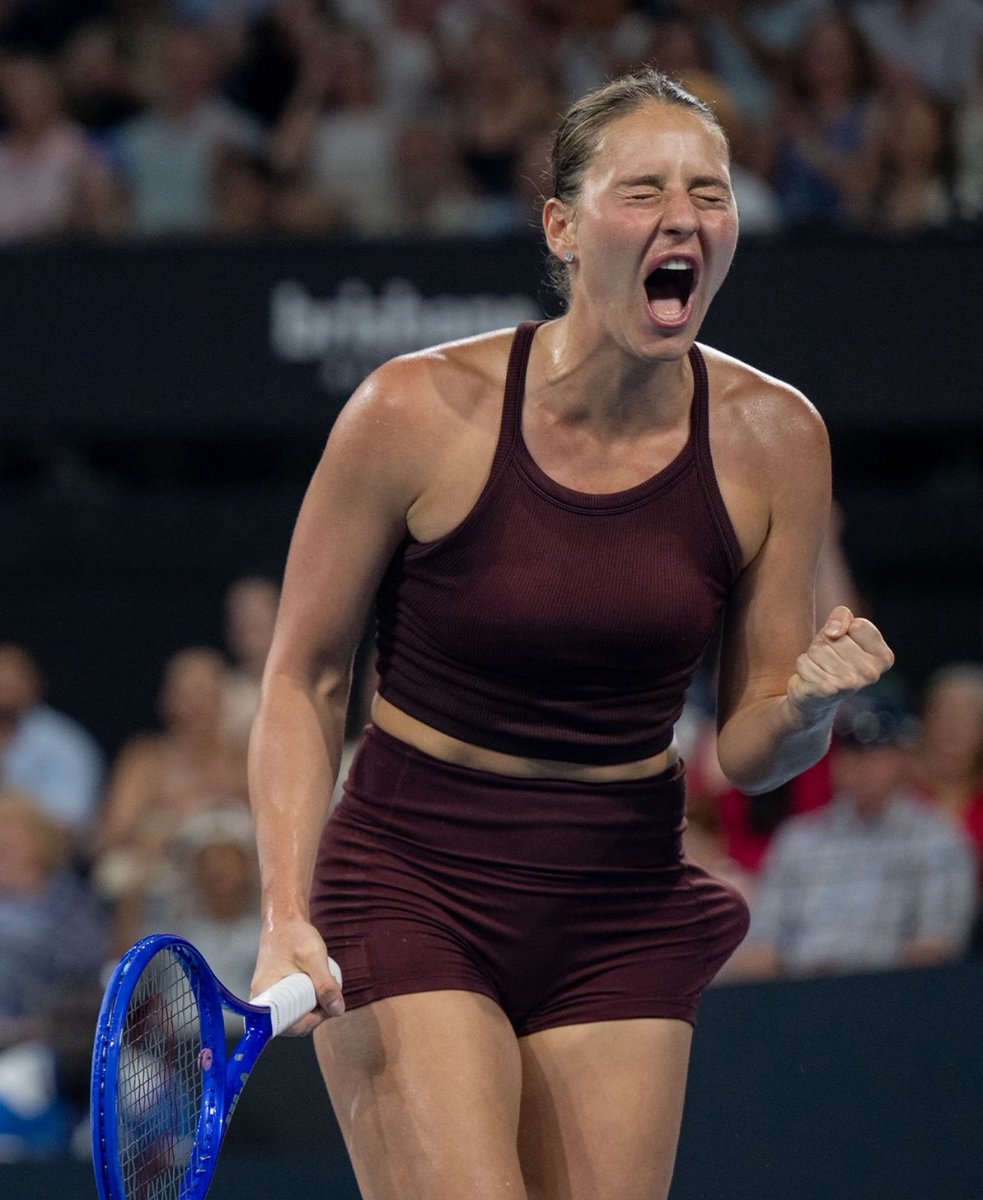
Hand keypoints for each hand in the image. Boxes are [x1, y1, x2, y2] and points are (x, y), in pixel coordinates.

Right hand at [251, 916, 344, 1034]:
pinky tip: (318, 989)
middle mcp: (263, 1001)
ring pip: (294, 1017)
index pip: (286, 1026)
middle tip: (331, 996)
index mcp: (265, 995)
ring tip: (326, 990)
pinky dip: (308, 1003)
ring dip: (313, 1009)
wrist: (284, 921)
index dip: (310, 1021)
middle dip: (315, 1015)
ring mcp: (270, 998)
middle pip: (292, 1025)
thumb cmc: (295, 935)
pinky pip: (293, 1008)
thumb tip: (338, 1011)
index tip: (325, 1007)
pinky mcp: (277, 994)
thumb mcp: (314, 957)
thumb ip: (326, 984)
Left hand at [786, 605, 894, 722]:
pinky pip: (804, 661)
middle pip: (835, 637)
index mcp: (884, 658)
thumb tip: (833, 632)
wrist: (816, 697)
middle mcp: (871, 673)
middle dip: (824, 642)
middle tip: (829, 660)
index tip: (844, 645)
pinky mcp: (827, 689)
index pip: (858, 625)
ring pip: (818, 649)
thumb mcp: (843, 629)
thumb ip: (843, 615)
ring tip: (820, 668)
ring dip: (812, 655)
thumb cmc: (833, 657)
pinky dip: (802, 666)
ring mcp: (850, 683)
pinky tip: (811, 678)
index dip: (844, 629)